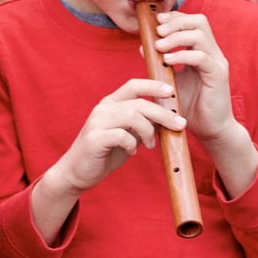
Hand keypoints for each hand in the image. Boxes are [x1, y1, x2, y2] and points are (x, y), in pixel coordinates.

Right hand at [54, 77, 185, 194]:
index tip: (171, 92)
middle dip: (163, 114)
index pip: (133, 85)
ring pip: (132, 116)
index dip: (153, 85)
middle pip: (139, 103)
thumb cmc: (105, 153)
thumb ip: (142, 124)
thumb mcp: (128, 135)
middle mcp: (102, 109)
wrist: (77, 172)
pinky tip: (133, 152)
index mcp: (110, 104)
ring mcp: (96, 123)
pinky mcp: (94, 139)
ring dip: (148, 131)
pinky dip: (132, 144)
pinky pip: (121, 135)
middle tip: (180, 125)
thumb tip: (167, 118)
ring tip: (150, 145)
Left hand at [149, 11, 234, 142]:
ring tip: (159, 47)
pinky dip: (182, 55)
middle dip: (176, 21)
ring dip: (176, 37)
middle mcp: (212, 53)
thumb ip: (159, 63)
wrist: (209, 129)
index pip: (192, 22)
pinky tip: (167, 61)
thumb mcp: (169, 80)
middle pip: (199, 21)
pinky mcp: (218, 75)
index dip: (174, 17)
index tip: (155, 22)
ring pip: (200, 34)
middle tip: (157, 31)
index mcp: (202, 51)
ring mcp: (217, 62)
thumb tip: (143, 46)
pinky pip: (201, 57)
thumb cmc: (189, 106)